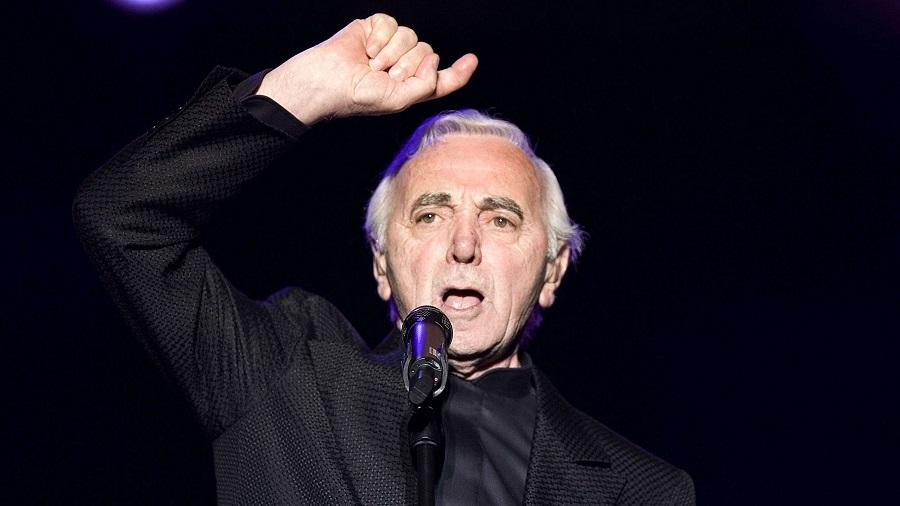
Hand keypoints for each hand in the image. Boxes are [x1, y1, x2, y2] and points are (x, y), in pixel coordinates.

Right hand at [256, 13, 477, 124]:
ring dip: (391, 52)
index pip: (441, 79)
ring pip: (411, 37)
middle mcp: (402, 66)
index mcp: (410, 87)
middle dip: (408, 64)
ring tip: (371, 64)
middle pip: (427, 53)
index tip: (471, 60)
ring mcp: (388, 46)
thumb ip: (426, 85)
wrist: (325, 81)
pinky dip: (380, 36)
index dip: (458, 71)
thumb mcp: (398, 100)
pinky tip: (366, 48)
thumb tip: (434, 59)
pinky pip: (391, 23)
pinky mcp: (374, 29)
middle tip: (385, 75)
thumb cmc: (356, 97)